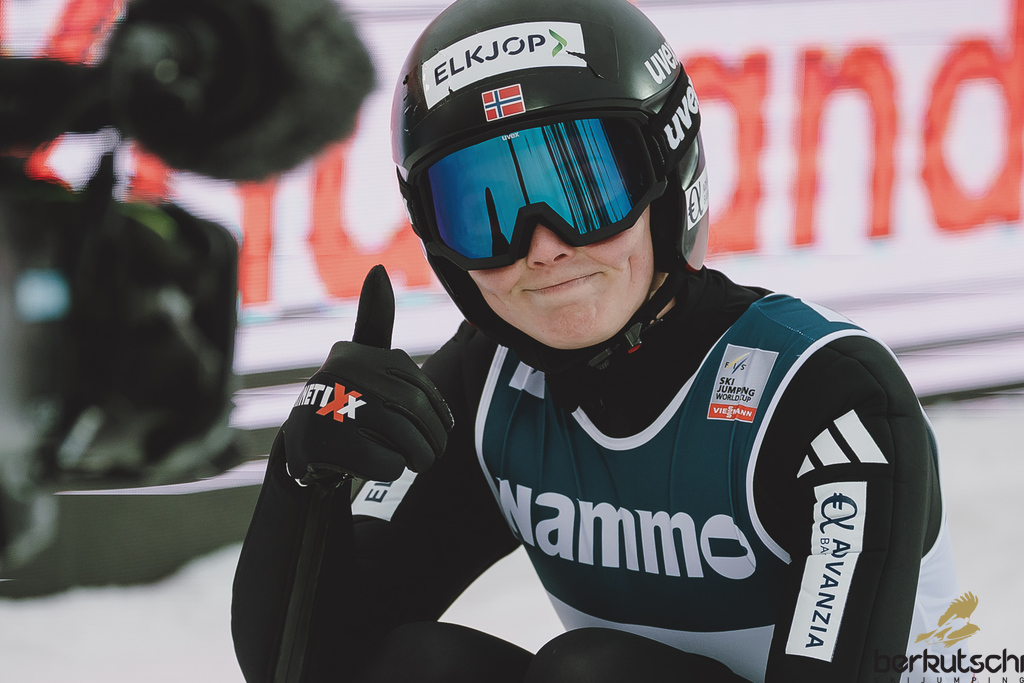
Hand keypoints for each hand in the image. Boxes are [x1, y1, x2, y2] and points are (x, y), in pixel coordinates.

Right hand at [282, 265, 453, 485]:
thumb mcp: (362, 357)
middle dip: (430, 440)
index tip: (438, 429)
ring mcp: (327, 407)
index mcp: (356, 354)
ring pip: (403, 439)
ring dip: (415, 457)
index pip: (421, 388)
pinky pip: (386, 462)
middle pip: (414, 412)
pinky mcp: (320, 444)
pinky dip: (390, 469)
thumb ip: (374, 319)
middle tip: (430, 455)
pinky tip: (375, 465)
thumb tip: (377, 270)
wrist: (304, 449)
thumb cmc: (346, 398)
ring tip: (412, 461)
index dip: (437, 415)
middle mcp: (339, 374)